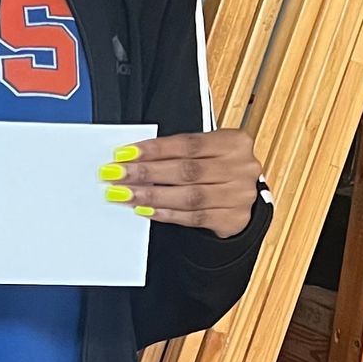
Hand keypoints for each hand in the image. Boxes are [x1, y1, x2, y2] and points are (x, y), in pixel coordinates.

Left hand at [104, 129, 260, 235]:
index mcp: (233, 142)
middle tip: (116, 174)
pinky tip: (146, 210)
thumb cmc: (219, 169)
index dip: (153, 149)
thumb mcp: (207, 151)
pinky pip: (193, 218)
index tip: (124, 154)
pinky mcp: (232, 219)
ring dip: (152, 196)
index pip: (187, 144)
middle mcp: (240, 168)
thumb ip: (177, 153)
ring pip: (188, 196)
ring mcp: (239, 195)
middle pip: (186, 170)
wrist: (245, 197)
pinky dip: (167, 213)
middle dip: (146, 173)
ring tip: (125, 195)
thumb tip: (133, 158)